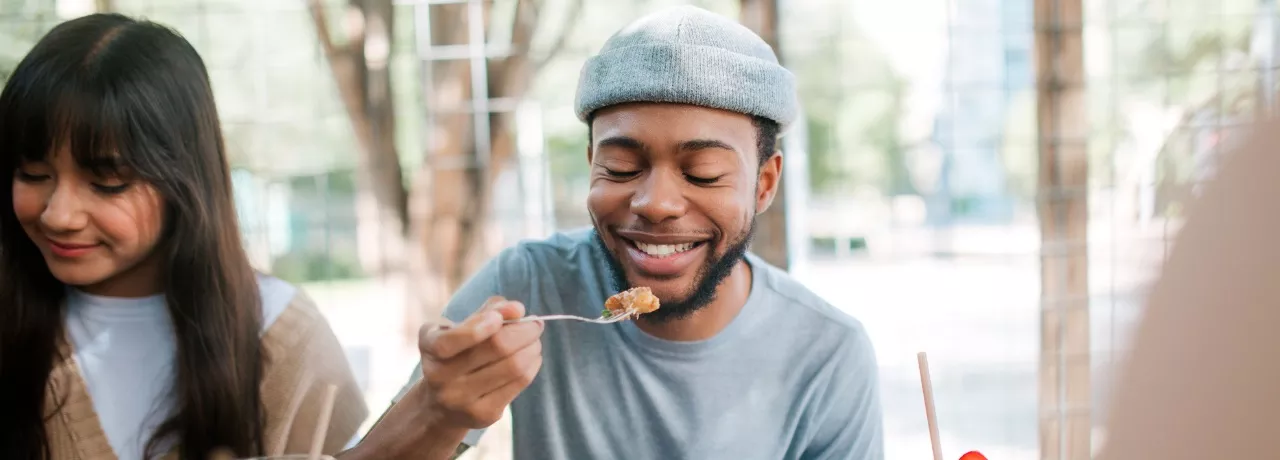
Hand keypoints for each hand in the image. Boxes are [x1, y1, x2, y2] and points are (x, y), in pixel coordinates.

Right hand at [337, 298, 542, 459]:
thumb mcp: (461, 327)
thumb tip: (516, 309)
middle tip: (535, 324)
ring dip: (532, 348)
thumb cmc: (458, 353)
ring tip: (535, 341)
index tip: (502, 315)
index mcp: (429, 345)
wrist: (441, 403)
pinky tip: (532, 359)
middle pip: (496, 348)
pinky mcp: (481, 415)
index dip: (481, 324)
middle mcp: (438, 375)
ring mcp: (460, 398)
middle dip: (525, 331)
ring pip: (513, 366)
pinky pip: (518, 384)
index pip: (451, 339)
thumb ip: (488, 310)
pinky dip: (532, 366)